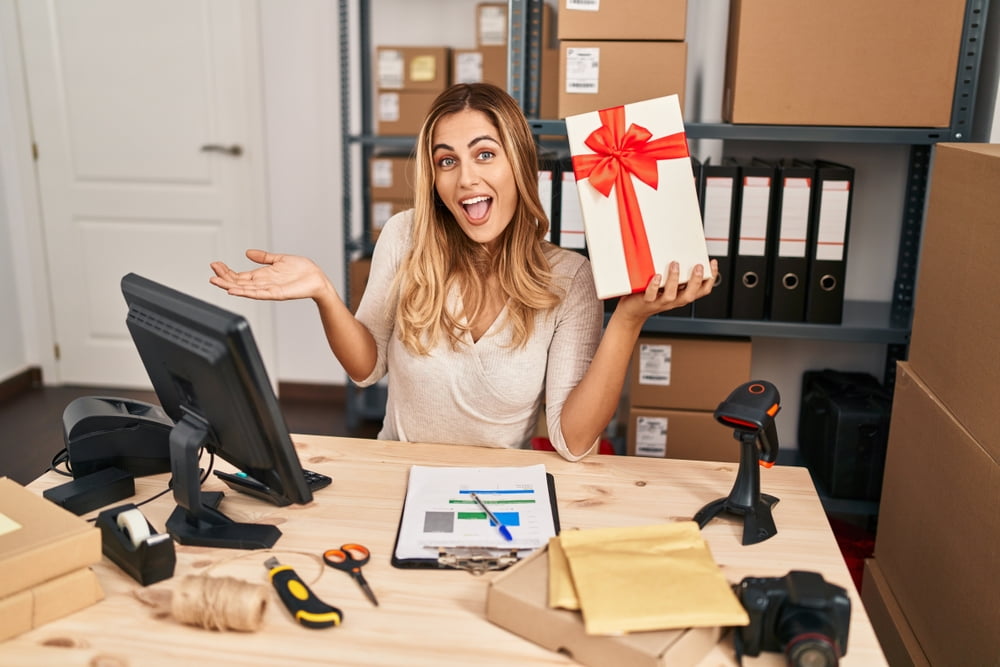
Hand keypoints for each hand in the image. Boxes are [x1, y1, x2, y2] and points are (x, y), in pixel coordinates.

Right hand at [209, 249, 333, 301]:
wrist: (317, 278)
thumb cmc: (302, 271)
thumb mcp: (279, 259)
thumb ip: (263, 257)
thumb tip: (248, 252)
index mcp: (262, 276)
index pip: (239, 275)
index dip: (226, 271)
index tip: (215, 264)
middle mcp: (263, 283)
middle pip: (238, 282)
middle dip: (223, 278)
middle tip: (211, 273)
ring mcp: (268, 289)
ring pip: (245, 289)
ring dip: (230, 286)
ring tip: (217, 282)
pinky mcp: (276, 293)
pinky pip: (258, 294)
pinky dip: (246, 292)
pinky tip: (235, 290)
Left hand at [615, 259, 717, 322]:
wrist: (632, 312)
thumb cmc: (650, 295)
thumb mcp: (667, 286)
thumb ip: (676, 276)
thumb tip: (683, 256)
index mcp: (681, 295)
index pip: (701, 290)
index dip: (710, 278)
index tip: (712, 263)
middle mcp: (673, 300)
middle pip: (690, 295)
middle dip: (696, 280)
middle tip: (699, 266)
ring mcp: (660, 302)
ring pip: (672, 295)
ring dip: (675, 280)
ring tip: (675, 264)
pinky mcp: (646, 302)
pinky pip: (651, 295)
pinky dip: (655, 286)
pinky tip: (657, 276)